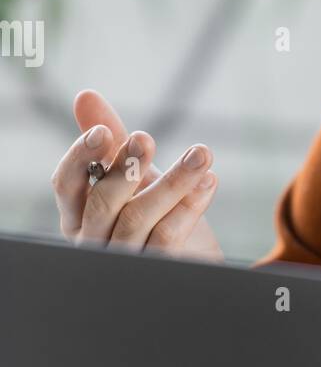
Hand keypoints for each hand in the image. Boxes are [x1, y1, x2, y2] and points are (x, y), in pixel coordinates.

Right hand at [51, 89, 223, 259]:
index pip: (65, 185)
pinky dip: (188, 207)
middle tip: (146, 137)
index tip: (103, 131)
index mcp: (78, 215)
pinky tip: (207, 182)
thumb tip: (85, 95)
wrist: (194, 262)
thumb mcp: (136, 175)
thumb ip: (112, 140)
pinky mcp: (155, 271)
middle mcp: (93, 240)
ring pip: (137, 219)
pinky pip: (166, 238)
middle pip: (101, 204)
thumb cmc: (156, 215)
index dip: (80, 157)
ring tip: (201, 153)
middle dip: (125, 168)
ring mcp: (122, 260)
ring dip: (172, 181)